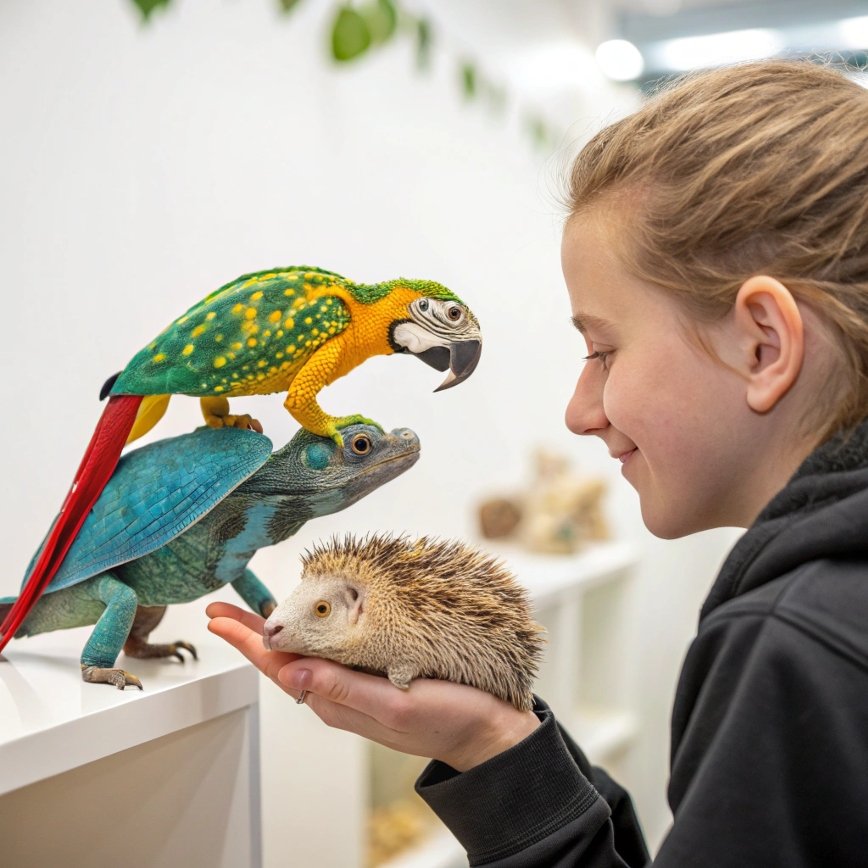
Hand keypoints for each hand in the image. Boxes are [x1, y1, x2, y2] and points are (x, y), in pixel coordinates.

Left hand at [206, 602, 539, 771]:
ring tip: (257, 609)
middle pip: (285, 657)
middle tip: (224, 608)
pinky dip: (314, 632)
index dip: (246, 640)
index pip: (279, 666)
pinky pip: (333, 652)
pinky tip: (314, 619)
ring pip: (307, 652)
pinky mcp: (375, 675)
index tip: (219, 619)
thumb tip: (293, 674)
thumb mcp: (394, 705)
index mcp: (337, 699)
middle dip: (252, 632)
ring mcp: (356, 684)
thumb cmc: (449, 719)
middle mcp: (339, 692)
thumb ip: (344, 690)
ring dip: (279, 630)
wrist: (486, 731)